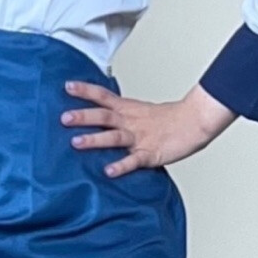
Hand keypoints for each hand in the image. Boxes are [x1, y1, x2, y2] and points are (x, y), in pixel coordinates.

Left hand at [60, 80, 237, 177]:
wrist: (194, 121)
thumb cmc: (169, 119)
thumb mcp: (140, 110)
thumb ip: (120, 114)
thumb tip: (100, 116)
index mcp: (128, 109)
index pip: (103, 96)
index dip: (85, 91)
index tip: (67, 86)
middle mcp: (131, 121)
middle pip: (104, 115)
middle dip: (83, 116)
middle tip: (63, 118)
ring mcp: (140, 137)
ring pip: (114, 137)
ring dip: (94, 139)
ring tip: (76, 143)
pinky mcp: (150, 153)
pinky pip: (133, 161)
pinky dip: (120, 166)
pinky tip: (108, 171)